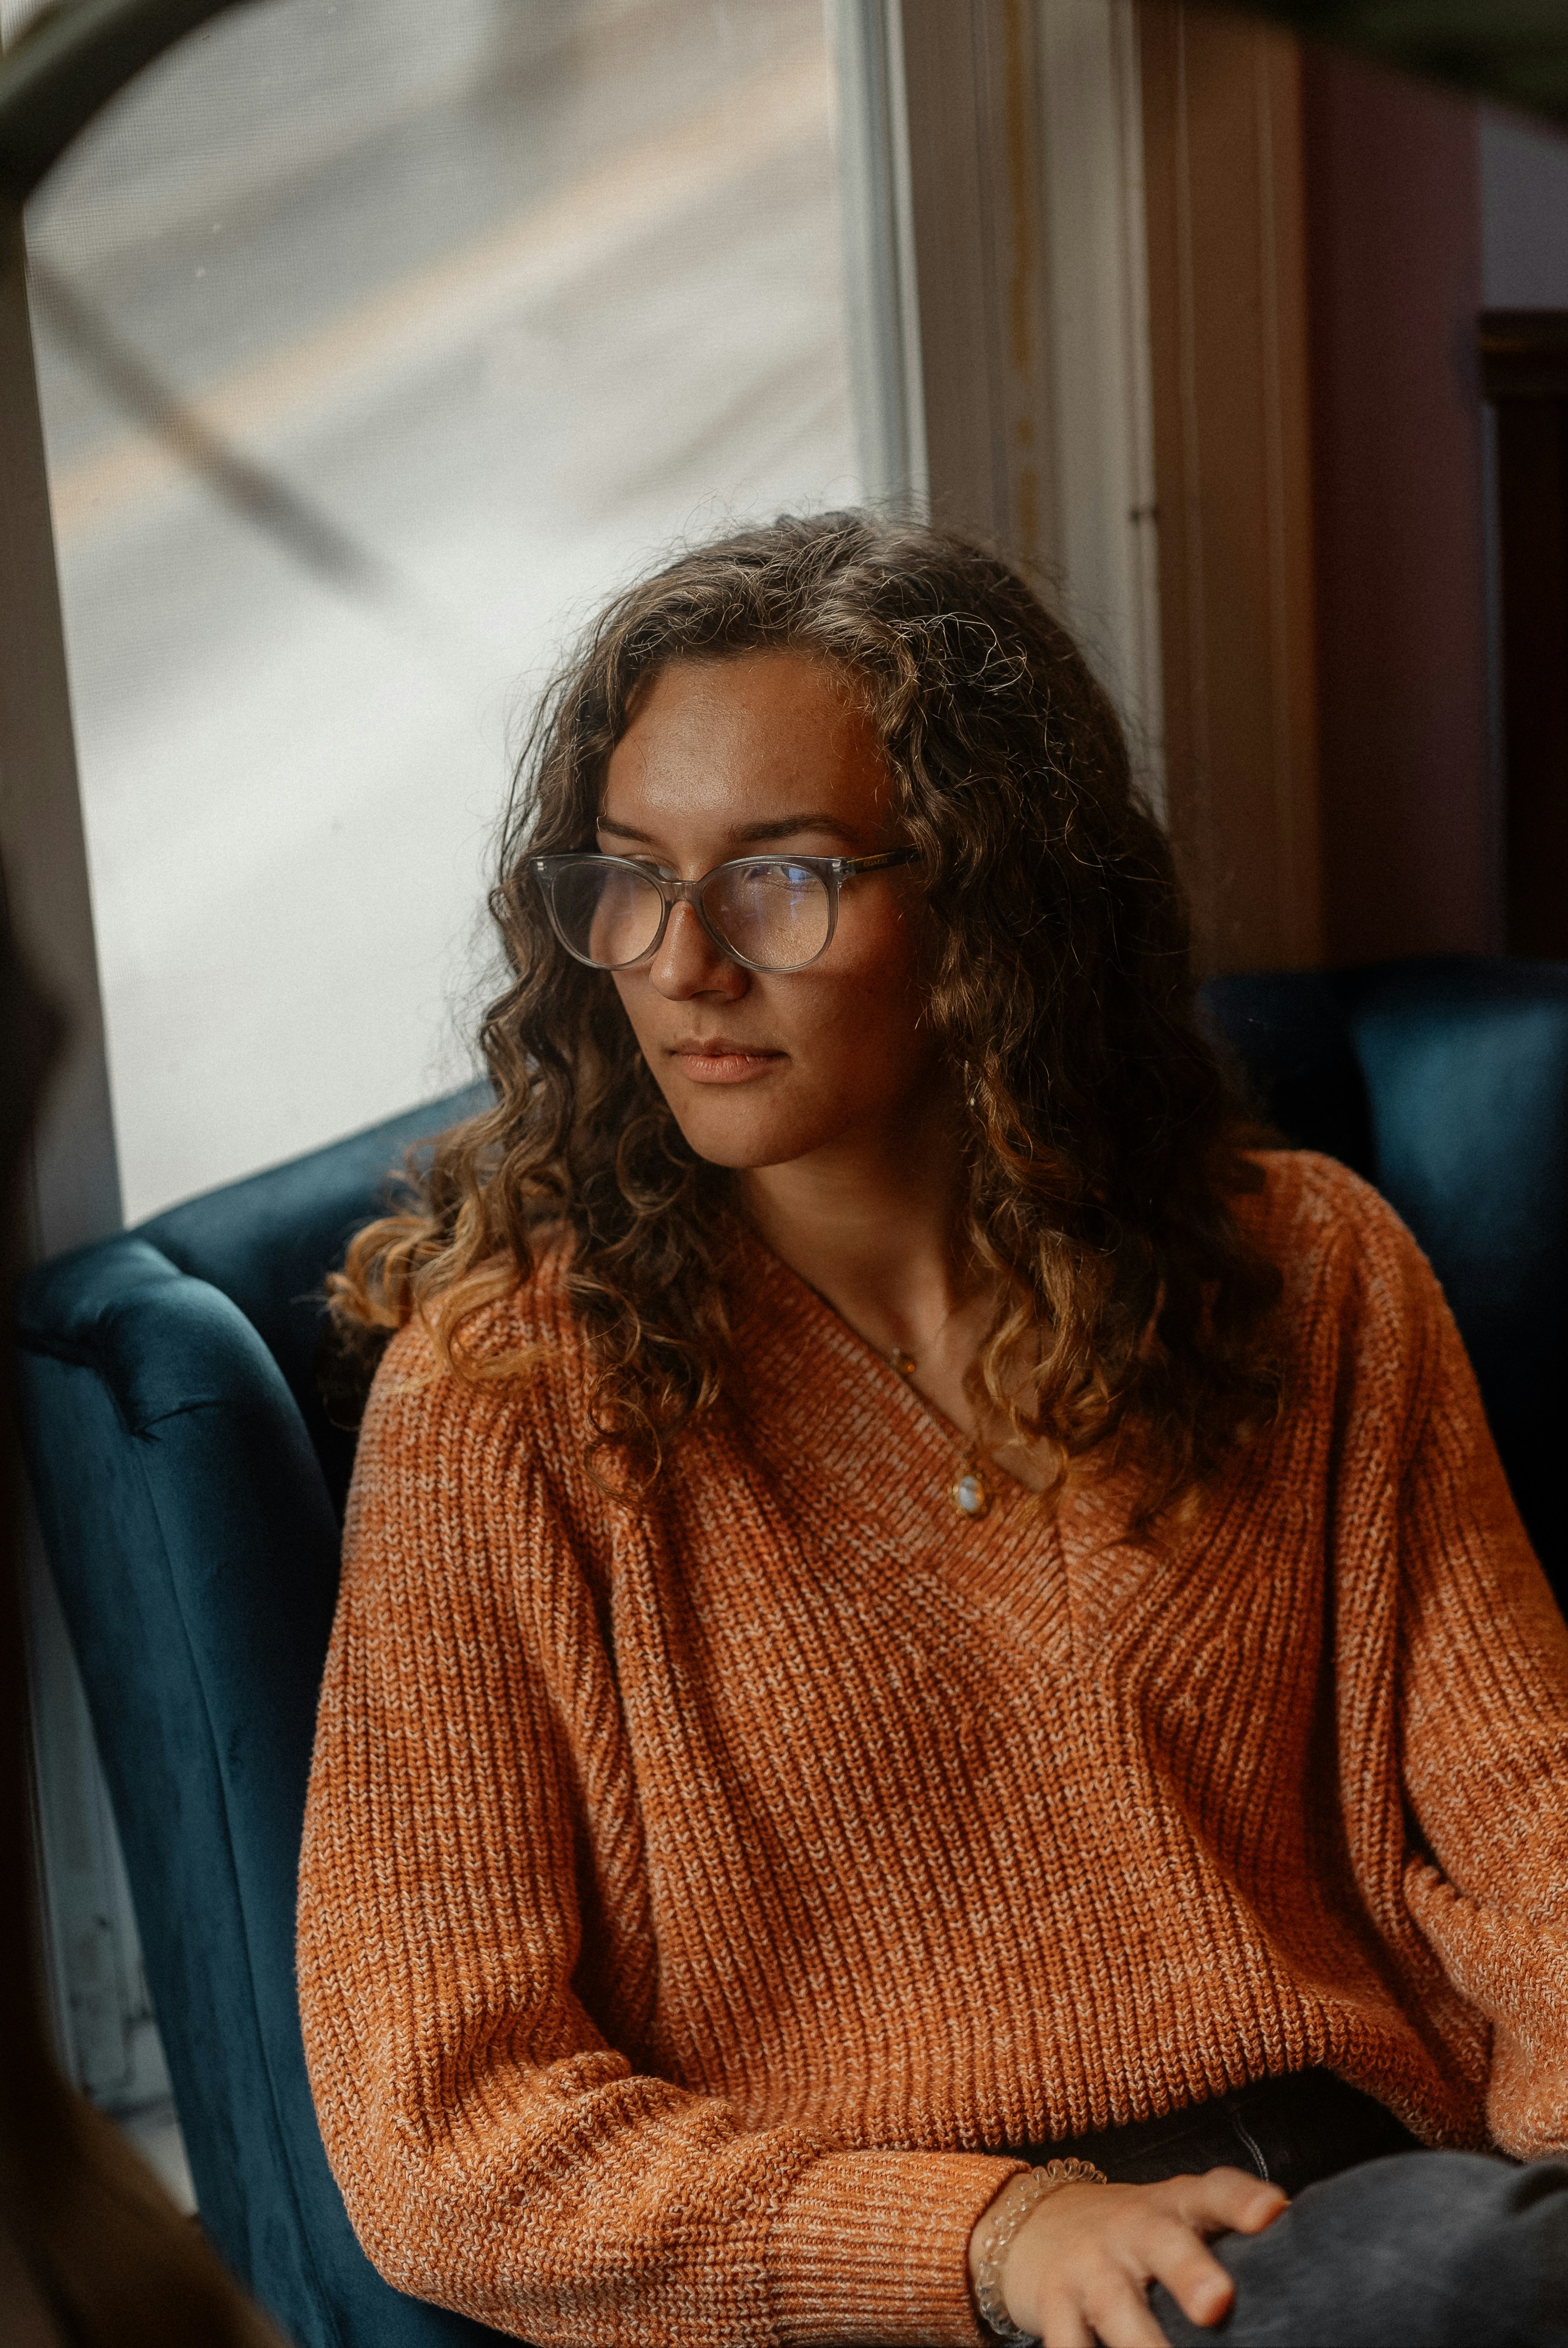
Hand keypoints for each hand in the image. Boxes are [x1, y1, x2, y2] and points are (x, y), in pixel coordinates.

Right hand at [970, 2166, 1287, 2347]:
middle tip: (1217, 2304)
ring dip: (1142, 2345)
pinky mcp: (1053, 2303)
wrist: (1034, 2222)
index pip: (1215, 2192)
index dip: (1244, 2200)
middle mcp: (1132, 2229)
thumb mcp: (1177, 2223)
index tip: (1275, 2213)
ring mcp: (1089, 2266)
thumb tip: (1318, 2285)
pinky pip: (1068, 2342)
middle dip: (1190, 2272)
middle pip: (1164, 2244)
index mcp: (1175, 2206)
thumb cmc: (1135, 2235)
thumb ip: (1229, 2243)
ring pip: (1115, 2307)